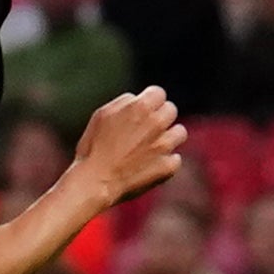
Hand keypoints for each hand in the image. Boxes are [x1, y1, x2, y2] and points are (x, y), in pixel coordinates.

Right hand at [75, 85, 185, 206]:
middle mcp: (157, 123)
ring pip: (180, 132)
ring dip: (169, 137)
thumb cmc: (94, 147)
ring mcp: (165, 145)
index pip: (158, 93)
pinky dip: (166, 161)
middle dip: (160, 117)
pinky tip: (150, 165)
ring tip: (152, 147)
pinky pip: (176, 158)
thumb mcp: (103, 115)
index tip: (144, 110)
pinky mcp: (168, 166)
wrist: (95, 181)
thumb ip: (124, 102)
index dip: (150, 101)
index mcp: (140, 107)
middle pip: (170, 110)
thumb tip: (137, 99)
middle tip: (146, 129)